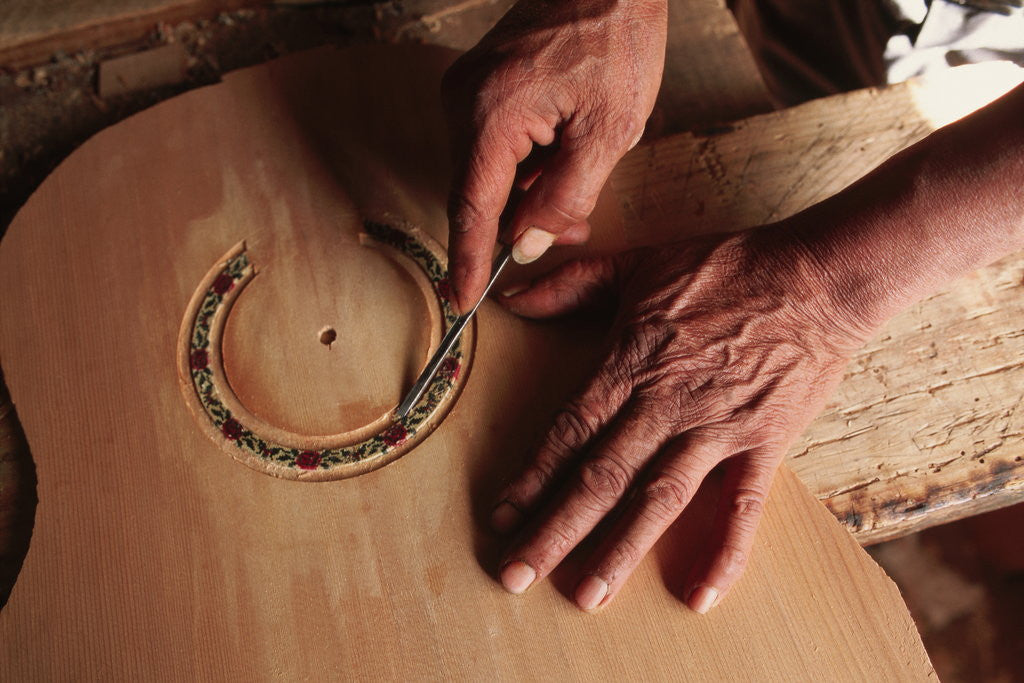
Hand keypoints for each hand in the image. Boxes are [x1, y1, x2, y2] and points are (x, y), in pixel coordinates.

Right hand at [441, 0, 667, 312]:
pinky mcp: (477, 85)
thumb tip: (525, 244)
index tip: (459, 299)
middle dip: (517, 222)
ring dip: (525, 192)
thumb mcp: (608, 132)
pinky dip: (522, 164)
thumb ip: (564, 198)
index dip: (467, 260)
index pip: (471, 208)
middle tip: (570, 229)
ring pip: (485, 171)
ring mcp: (465, 90)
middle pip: (477, 192)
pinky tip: (560, 158)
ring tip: (576, 188)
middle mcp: (464, 101)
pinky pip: (489, 145)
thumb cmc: (615, 41)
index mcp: (493, 114)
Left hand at [490, 228, 873, 612]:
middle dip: (554, 529)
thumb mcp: (637, 263)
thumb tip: (511, 296)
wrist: (815, 276)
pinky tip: (700, 596)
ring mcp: (715, 427)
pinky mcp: (763, 443)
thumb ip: (570, 284)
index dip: (530, 476)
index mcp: (629, 363)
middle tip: (517, 574)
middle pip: (600, 476)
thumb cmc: (725, 268)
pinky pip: (743, 507)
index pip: (568, 430)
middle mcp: (665, 403)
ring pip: (658, 498)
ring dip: (619, 550)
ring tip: (587, 597)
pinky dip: (724, 552)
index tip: (501, 516)